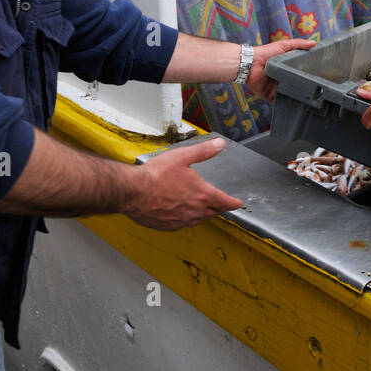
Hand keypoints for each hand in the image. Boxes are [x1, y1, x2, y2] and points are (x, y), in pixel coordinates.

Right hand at [124, 139, 244, 231]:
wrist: (132, 192)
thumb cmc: (156, 175)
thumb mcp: (183, 157)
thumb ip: (203, 151)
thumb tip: (219, 144)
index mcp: (202, 195)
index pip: (225, 202)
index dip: (233, 202)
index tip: (237, 203)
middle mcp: (195, 211)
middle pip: (213, 212)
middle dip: (219, 207)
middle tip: (221, 204)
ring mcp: (181, 221)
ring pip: (198, 219)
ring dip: (203, 214)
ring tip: (203, 208)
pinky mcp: (168, 226)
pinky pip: (182, 224)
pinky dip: (186, 219)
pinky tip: (181, 214)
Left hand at [248, 38, 315, 100]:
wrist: (251, 64)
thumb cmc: (265, 53)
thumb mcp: (284, 45)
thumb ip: (298, 44)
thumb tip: (314, 43)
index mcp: (286, 69)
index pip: (299, 74)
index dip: (307, 76)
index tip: (318, 78)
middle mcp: (282, 80)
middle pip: (295, 86)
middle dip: (302, 89)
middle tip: (313, 91)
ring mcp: (276, 89)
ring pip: (288, 95)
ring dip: (295, 97)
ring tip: (306, 99)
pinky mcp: (270, 96)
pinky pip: (279, 102)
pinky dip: (284, 103)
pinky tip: (292, 103)